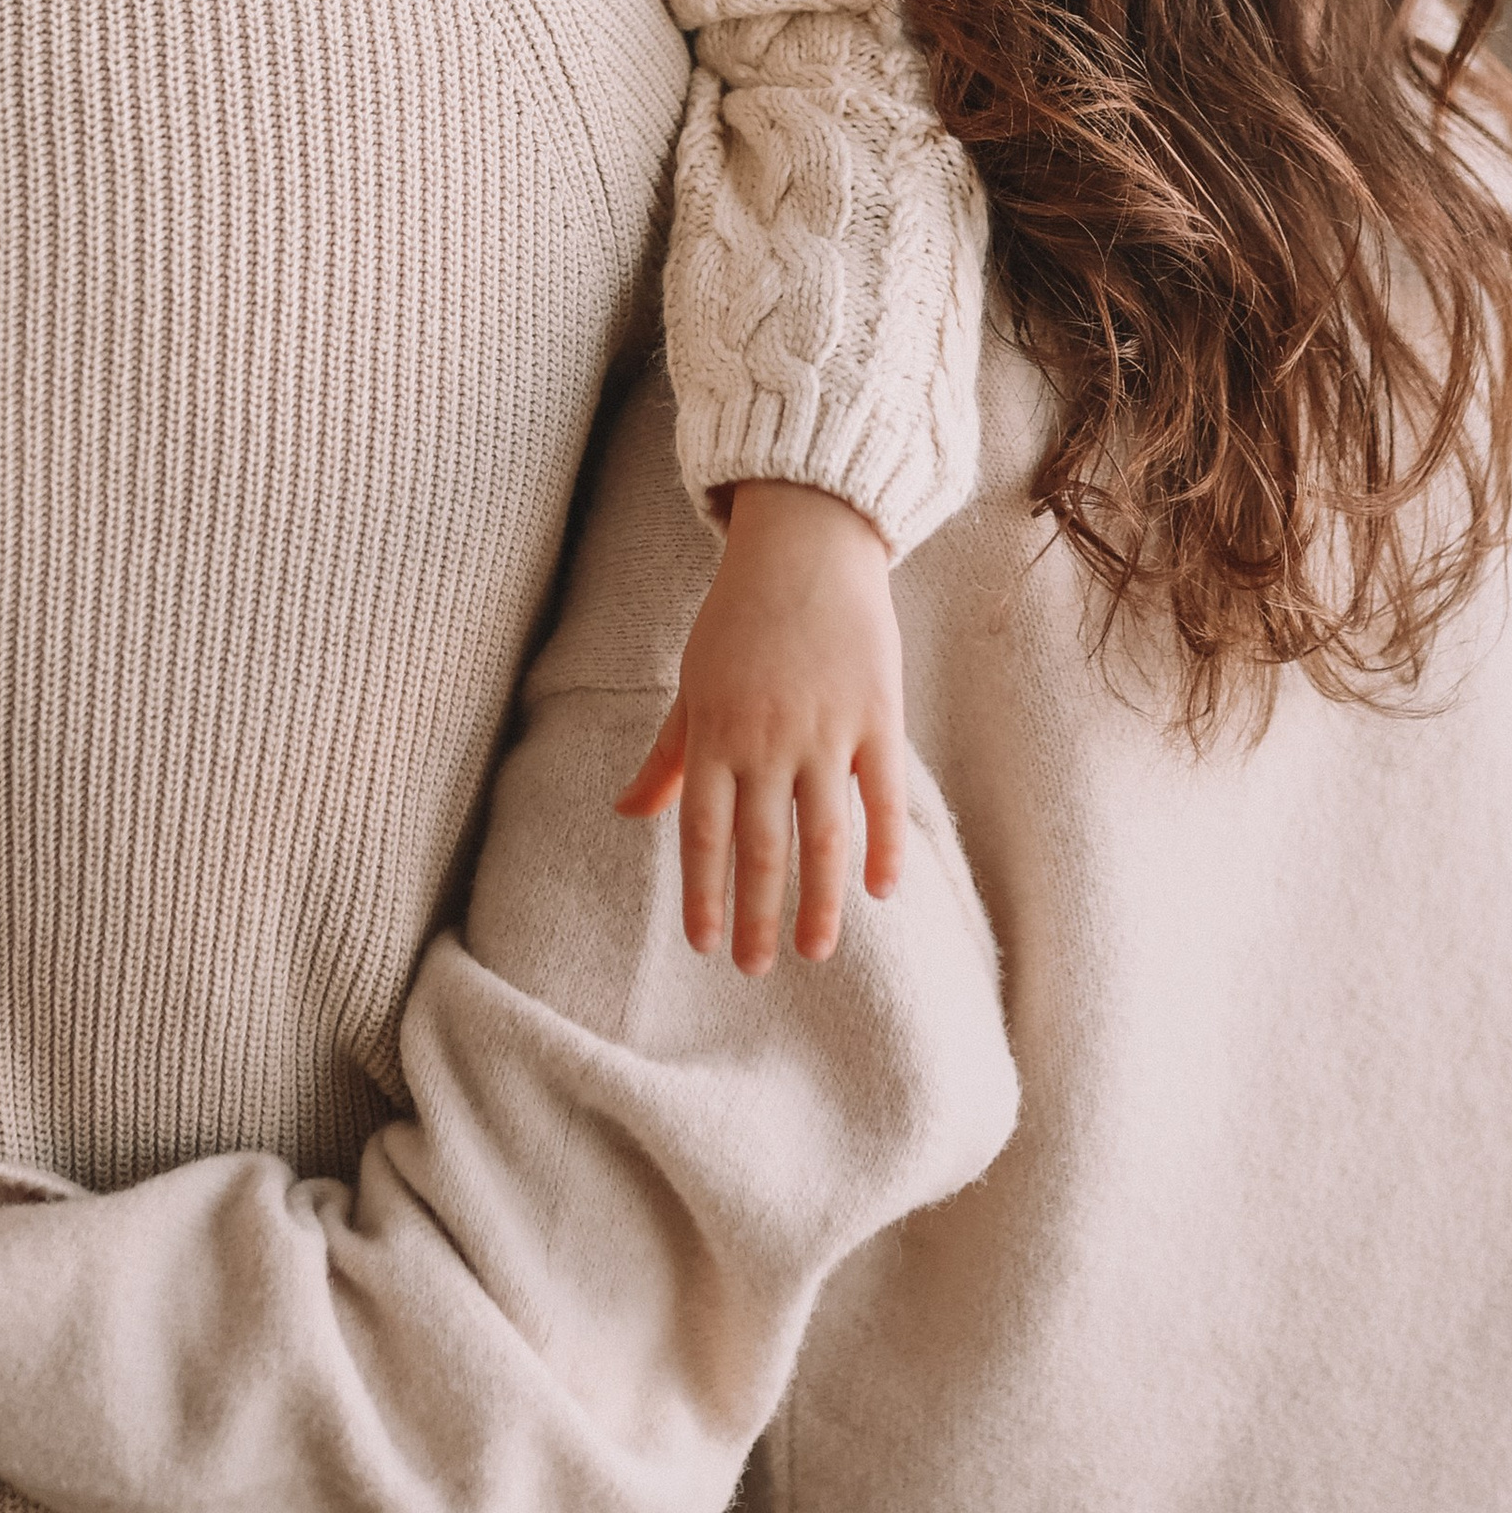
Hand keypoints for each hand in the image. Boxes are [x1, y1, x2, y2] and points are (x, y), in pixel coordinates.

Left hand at [614, 486, 909, 973]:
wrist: (805, 543)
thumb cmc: (739, 617)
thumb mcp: (694, 683)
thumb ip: (668, 755)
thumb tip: (626, 812)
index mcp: (715, 731)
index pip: (702, 832)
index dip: (703, 893)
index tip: (705, 945)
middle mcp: (766, 738)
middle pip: (760, 845)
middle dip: (757, 915)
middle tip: (757, 969)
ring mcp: (825, 729)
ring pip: (823, 835)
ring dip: (818, 900)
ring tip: (816, 951)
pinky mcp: (876, 715)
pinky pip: (883, 794)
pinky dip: (885, 844)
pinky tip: (882, 892)